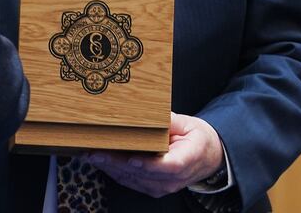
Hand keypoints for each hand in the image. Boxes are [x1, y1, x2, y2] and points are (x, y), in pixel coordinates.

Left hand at [84, 113, 223, 197]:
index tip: (132, 158)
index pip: (169, 166)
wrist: (207, 156)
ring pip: (135, 180)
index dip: (149, 164)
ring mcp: (166, 186)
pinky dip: (116, 173)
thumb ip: (169, 120)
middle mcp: (177, 178)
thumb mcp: (187, 124)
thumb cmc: (196, 138)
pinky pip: (133, 182)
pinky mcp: (155, 188)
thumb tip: (150, 112)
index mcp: (189, 158)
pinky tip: (101, 163)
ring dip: (112, 169)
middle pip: (146, 174)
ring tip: (92, 155)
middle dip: (118, 164)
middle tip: (96, 152)